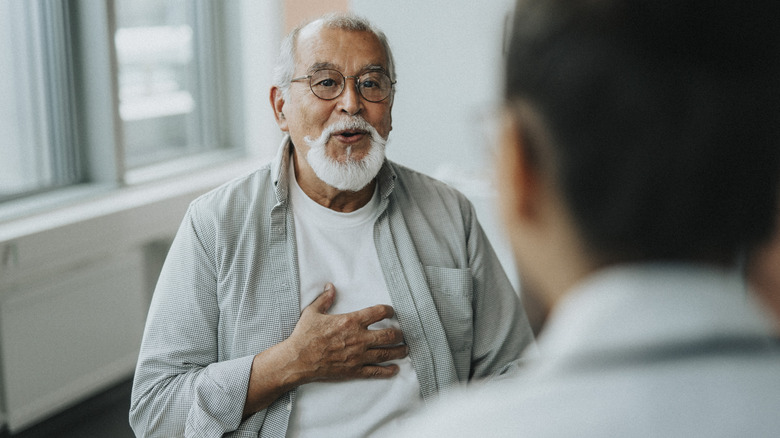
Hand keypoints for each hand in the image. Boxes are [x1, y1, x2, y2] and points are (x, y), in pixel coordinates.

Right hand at [243, 283, 407, 416]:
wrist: (298, 360)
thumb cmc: (304, 336)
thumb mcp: (312, 312)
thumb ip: (324, 299)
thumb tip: (330, 287)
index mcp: (350, 321)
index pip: (378, 313)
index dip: (388, 311)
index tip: (391, 312)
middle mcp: (359, 338)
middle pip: (388, 335)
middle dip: (398, 334)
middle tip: (401, 333)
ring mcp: (358, 356)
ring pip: (386, 353)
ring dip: (398, 351)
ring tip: (404, 349)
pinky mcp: (354, 370)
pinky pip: (376, 371)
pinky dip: (387, 370)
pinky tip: (394, 369)